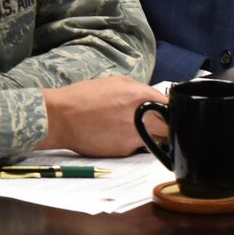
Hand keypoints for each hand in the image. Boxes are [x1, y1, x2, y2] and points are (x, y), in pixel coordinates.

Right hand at [40, 76, 165, 156]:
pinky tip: (115, 135)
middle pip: (169, 128)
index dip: (171, 112)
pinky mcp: (124, 151)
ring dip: (148, 136)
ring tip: (128, 128)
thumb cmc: (85, 97)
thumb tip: (157, 101)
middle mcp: (142, 118)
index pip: (171, 107)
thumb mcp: (118, 83)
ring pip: (154, 140)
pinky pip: (135, 148)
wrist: (62, 117)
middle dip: (166, 127)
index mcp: (141, 97)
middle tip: (156, 125)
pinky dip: (130, 143)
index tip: (168, 113)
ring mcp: (134, 137)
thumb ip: (141, 92)